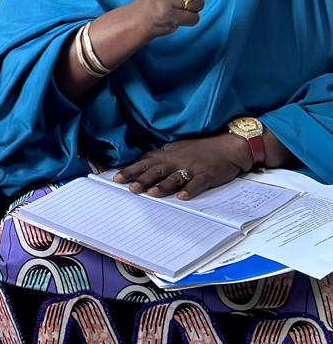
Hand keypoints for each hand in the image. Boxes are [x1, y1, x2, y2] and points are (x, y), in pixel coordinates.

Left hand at [112, 134, 250, 198]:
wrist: (228, 146)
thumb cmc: (201, 148)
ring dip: (162, 186)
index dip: (131, 170)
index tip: (116, 178)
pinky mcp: (206, 175)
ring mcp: (192, 168)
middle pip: (156, 170)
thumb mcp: (177, 149)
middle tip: (129, 188)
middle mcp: (177, 160)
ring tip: (151, 193)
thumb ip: (160, 156)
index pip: (145, 163)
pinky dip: (190, 190)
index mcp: (168, 155)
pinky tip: (183, 197)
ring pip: (174, 177)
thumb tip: (142, 162)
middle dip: (141, 179)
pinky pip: (197, 183)